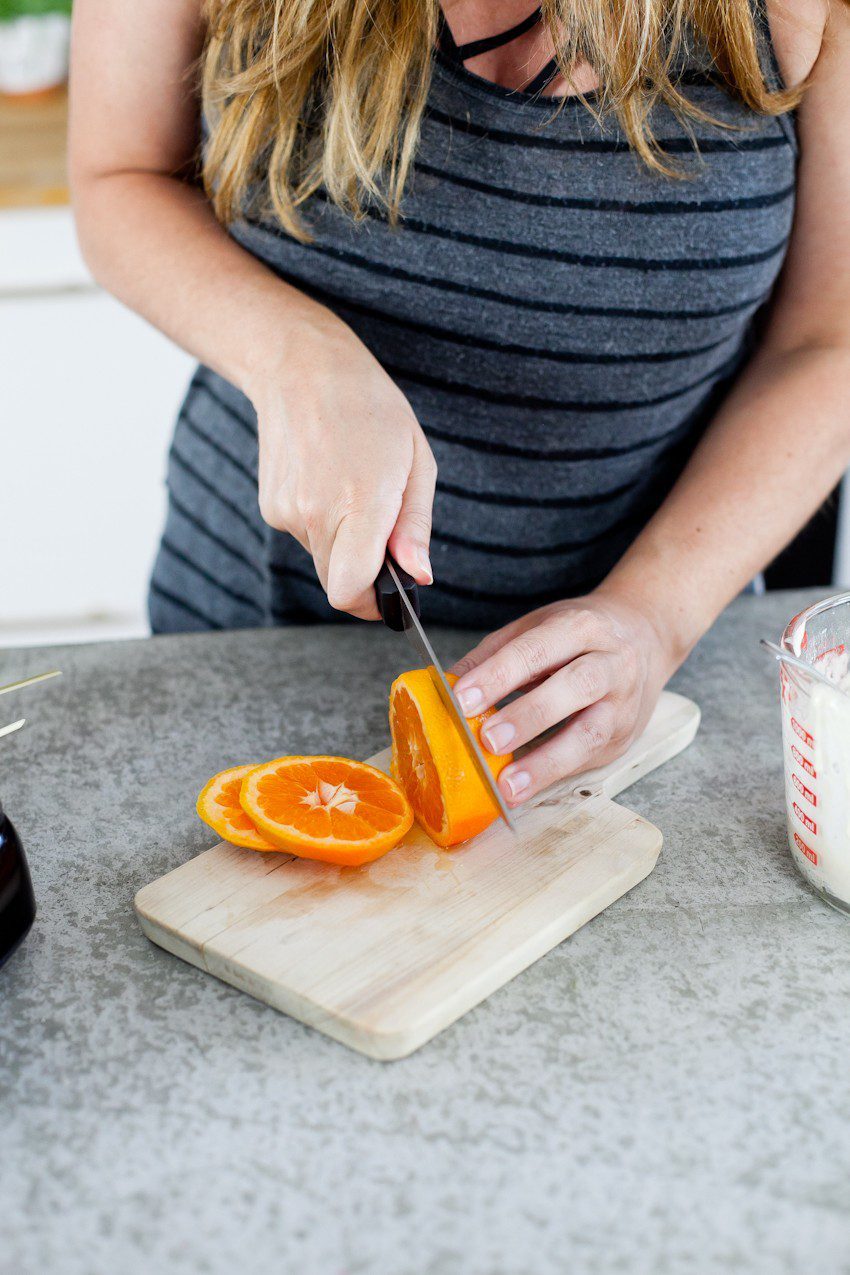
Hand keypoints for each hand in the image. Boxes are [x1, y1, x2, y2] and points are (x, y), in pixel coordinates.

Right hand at [251, 310, 435, 618]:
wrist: (300, 367)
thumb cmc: (369, 407)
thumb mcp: (416, 462)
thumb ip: (415, 527)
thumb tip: (419, 576)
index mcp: (360, 504)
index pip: (351, 591)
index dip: (372, 603)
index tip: (391, 592)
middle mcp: (316, 515)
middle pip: (337, 585)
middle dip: (362, 576)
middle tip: (382, 536)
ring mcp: (287, 513)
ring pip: (322, 560)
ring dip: (343, 544)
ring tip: (353, 488)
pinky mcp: (270, 508)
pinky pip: (305, 536)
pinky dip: (322, 523)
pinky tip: (328, 480)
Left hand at [451, 588, 676, 804]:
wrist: (645, 638)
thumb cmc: (580, 636)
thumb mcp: (538, 627)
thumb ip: (494, 654)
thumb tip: (446, 685)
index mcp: (582, 626)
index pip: (537, 649)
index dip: (499, 675)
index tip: (462, 700)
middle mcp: (612, 662)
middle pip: (575, 687)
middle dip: (529, 715)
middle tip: (487, 740)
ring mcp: (624, 704)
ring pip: (591, 733)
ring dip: (547, 762)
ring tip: (509, 785)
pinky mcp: (624, 738)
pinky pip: (589, 760)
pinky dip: (554, 776)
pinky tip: (524, 789)